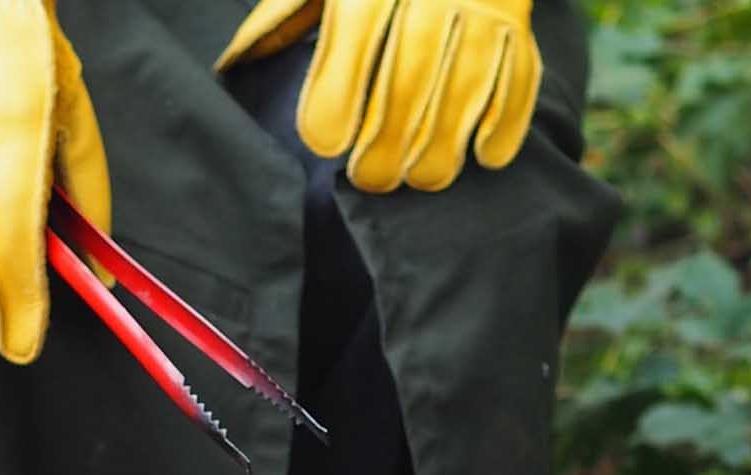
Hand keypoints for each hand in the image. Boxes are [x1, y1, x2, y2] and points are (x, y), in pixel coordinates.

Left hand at [217, 0, 541, 193]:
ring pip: (466, 87)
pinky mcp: (518, 26)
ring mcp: (480, 7)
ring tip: (420, 179)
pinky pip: (518, 82)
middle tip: (371, 180)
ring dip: (443, 144)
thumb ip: (280, 18)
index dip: (337, 102)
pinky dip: (504, 124)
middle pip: (410, 78)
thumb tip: (231, 66)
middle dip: (389, 142)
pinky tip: (482, 156)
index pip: (352, 45)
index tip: (327, 145)